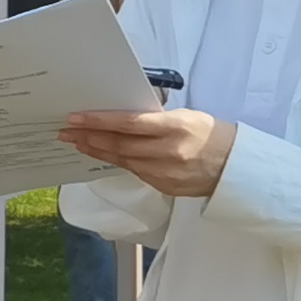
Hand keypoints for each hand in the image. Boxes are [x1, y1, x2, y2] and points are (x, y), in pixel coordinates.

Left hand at [59, 107, 234, 199]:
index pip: (129, 123)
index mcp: (175, 127)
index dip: (99, 121)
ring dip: (96, 151)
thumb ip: (155, 117)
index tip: (75, 118)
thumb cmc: (209, 134)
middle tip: (66, 131)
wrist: (235, 167)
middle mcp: (168, 151)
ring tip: (77, 142)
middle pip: (119, 144)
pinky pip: (134, 171)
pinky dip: (116, 162)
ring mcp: (165, 172)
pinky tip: (101, 154)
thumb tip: (121, 114)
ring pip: (122, 160)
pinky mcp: (163, 186)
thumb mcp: (186, 116)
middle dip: (89, 137)